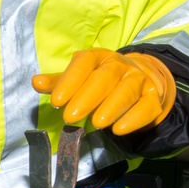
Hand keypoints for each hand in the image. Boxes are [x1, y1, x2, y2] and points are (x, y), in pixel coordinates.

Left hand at [32, 49, 175, 136]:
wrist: (141, 82)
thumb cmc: (101, 83)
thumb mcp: (79, 79)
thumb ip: (58, 83)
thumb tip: (36, 82)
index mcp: (99, 57)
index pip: (84, 62)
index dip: (70, 80)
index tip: (55, 100)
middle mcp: (120, 65)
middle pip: (105, 77)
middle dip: (87, 97)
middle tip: (70, 117)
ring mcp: (139, 80)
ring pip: (126, 91)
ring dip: (111, 108)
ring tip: (96, 124)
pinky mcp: (153, 98)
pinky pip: (145, 107)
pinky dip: (133, 119)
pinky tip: (119, 130)